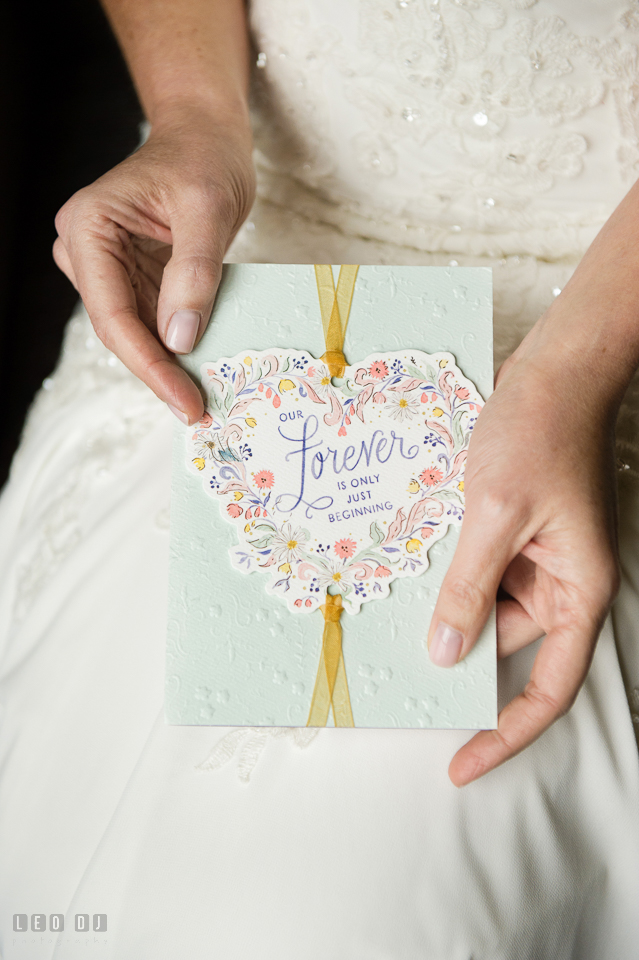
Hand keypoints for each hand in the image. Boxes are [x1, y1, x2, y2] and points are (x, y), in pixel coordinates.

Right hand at [53, 104, 254, 423]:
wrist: (205, 135)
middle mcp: (87, 251)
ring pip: (134, 334)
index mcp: (89, 227)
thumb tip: (179, 338)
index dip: (149, 364)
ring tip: (204, 398)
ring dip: (167, 366)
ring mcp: (107, 267)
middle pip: (120, 331)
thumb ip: (193, 274)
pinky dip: (176, 347)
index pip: (113, 313)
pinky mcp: (132, 277)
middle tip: (198, 411)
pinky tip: (201, 370)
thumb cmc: (204, 157)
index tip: (185, 401)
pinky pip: (152, 322)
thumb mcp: (207, 210)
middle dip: (158, 373)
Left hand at [427, 318, 620, 785]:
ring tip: (392, 601)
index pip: (544, 688)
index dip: (503, 733)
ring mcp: (535, 557)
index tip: (459, 764)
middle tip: (394, 670)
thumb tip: (444, 652)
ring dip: (442, 605)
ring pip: (482, 607)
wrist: (553, 368)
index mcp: (576, 591)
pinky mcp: (511, 532)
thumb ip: (469, 586)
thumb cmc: (541, 431)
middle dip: (454, 656)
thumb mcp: (496, 513)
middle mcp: (559, 582)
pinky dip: (442, 573)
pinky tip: (407, 563)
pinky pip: (473, 569)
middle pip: (505, 647)